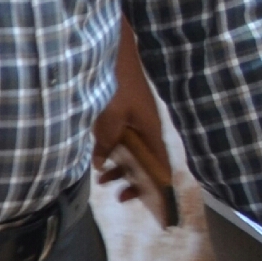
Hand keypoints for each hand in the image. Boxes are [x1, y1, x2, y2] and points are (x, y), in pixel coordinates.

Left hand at [91, 43, 169, 199]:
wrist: (113, 52)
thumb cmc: (117, 83)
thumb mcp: (110, 117)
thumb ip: (106, 142)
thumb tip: (102, 164)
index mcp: (152, 132)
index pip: (162, 168)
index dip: (161, 189)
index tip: (158, 209)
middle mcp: (148, 130)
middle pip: (148, 164)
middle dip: (135, 183)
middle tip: (119, 197)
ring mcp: (136, 122)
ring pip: (132, 154)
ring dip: (120, 169)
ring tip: (102, 181)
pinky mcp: (123, 116)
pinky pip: (121, 142)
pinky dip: (112, 154)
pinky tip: (99, 162)